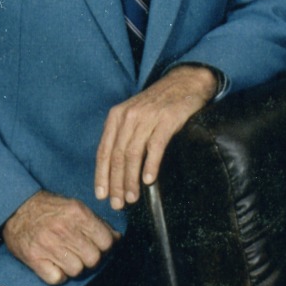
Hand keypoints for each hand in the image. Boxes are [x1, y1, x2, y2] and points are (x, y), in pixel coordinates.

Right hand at [2, 190, 120, 284]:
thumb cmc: (49, 208)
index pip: (105, 240)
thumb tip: (117, 238)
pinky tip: (54, 264)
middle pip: (93, 258)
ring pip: (77, 270)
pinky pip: (57, 279)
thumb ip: (96, 222)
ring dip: (73, 266)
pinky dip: (57, 275)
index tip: (97, 245)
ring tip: (65, 256)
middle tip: (80, 252)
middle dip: (90, 257)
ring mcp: (48, 244)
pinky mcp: (34, 258)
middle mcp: (64, 228)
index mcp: (77, 213)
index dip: (104, 245)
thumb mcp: (73, 206)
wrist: (15, 206)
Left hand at [94, 64, 216, 209]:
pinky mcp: (167, 119)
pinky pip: (155, 145)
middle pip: (117, 155)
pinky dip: (150, 164)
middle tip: (118, 203)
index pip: (104, 150)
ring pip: (133, 153)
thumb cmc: (158, 103)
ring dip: (131, 179)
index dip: (101, 174)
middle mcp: (128, 115)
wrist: (184, 82)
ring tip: (132, 197)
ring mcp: (147, 117)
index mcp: (117, 116)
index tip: (101, 195)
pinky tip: (149, 180)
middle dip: (116, 183)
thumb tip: (116, 170)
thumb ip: (124, 136)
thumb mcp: (134, 114)